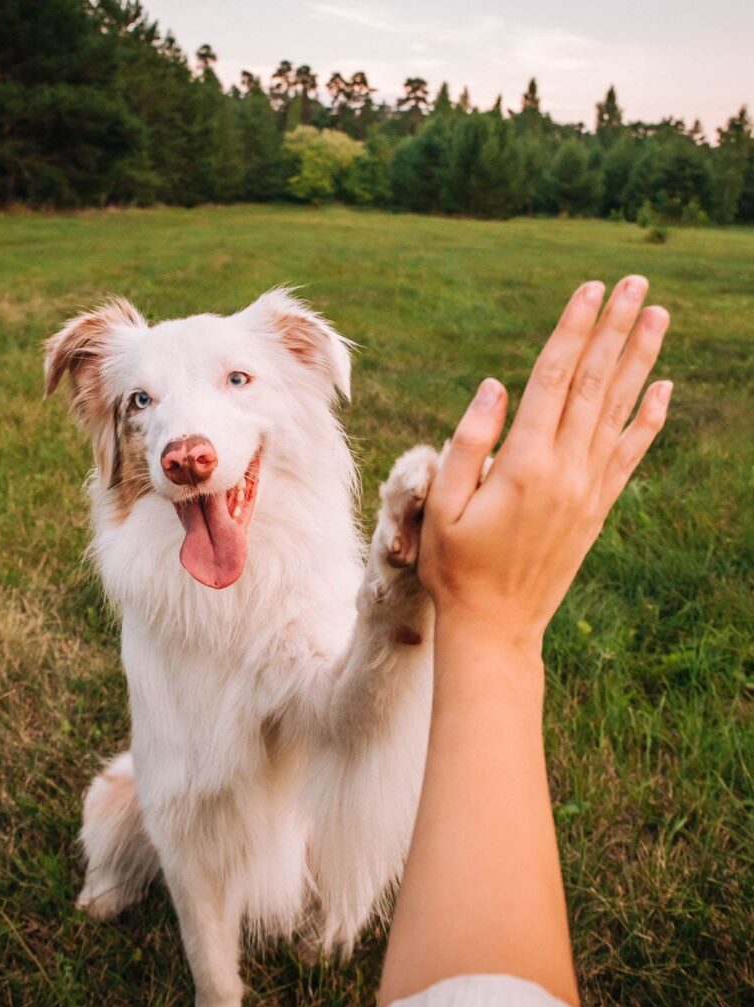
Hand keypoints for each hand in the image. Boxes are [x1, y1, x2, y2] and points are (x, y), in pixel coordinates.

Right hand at [419, 276, 671, 648]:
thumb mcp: (441, 505)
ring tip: (658, 316)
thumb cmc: (455, 565)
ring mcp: (588, 489)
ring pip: (618, 411)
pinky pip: (630, 455)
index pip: (553, 379)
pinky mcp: (598, 508)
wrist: (496, 625)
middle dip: (614, 329)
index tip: (590, 289)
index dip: (572, 330)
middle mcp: (566, 470)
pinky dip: (649, 420)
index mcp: (524, 463)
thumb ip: (467, 442)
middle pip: (594, 384)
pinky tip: (663, 389)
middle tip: (636, 283)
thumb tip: (495, 386)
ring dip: (640, 360)